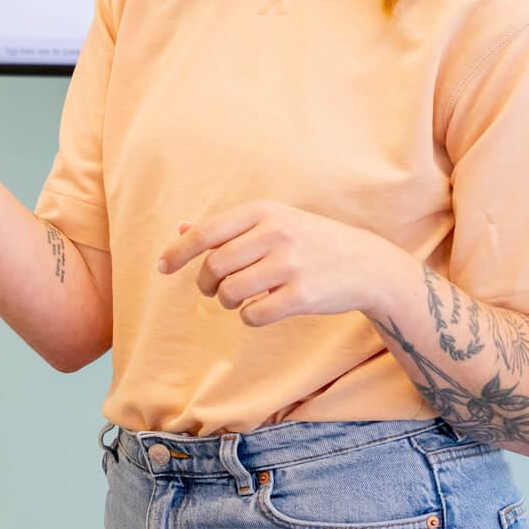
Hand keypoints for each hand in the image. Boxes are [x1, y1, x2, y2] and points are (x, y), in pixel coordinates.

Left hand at [156, 201, 413, 326]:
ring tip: (239, 299)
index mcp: (264, 210)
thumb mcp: (273, 222)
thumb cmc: (310, 242)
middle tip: (214, 289)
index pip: (205, 232)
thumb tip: (182, 229)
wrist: (367, 265)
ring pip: (230, 292)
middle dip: (206, 283)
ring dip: (227, 302)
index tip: (162, 267)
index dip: (178, 253)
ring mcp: (291, 264)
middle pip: (214, 265)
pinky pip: (254, 315)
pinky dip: (250, 317)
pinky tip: (262, 309)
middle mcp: (276, 233)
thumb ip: (228, 227)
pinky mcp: (302, 295)